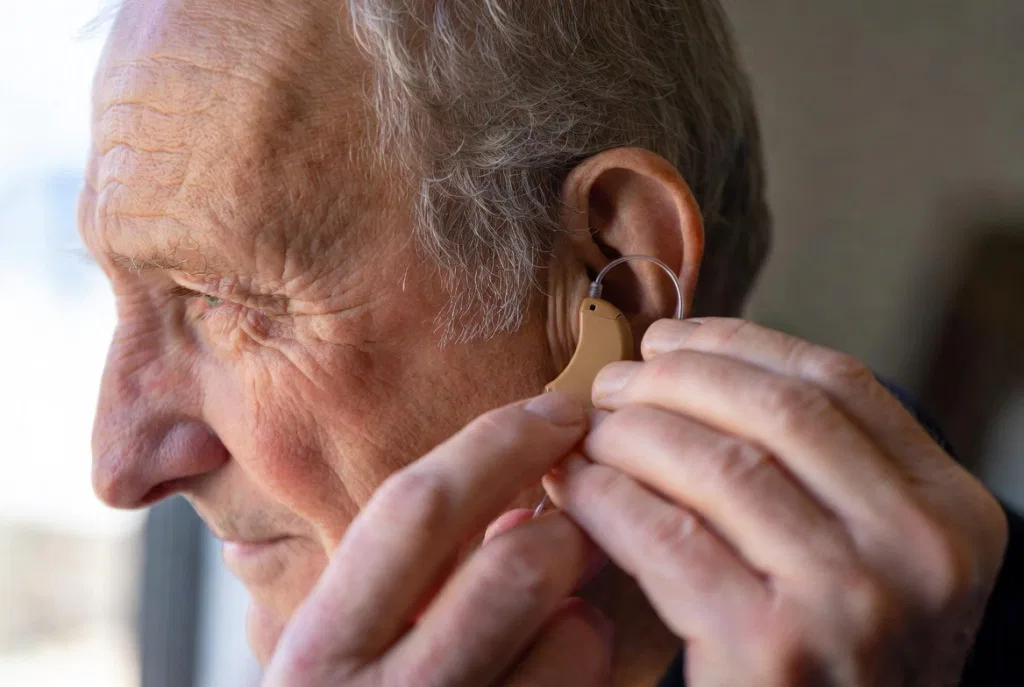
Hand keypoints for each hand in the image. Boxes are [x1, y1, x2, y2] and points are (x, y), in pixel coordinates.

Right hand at [263, 394, 611, 686]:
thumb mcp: (348, 652)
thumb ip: (412, 577)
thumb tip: (518, 508)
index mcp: (319, 650)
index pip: (419, 505)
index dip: (498, 440)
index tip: (557, 408)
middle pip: (519, 561)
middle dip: (566, 524)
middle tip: (573, 518)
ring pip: (579, 630)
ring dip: (585, 602)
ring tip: (561, 609)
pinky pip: (593, 685)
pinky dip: (596, 659)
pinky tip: (569, 656)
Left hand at [543, 318, 1007, 685]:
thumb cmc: (836, 657)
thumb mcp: (870, 557)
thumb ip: (817, 471)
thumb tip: (694, 369)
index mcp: (950, 510)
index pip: (838, 383)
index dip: (739, 343)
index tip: (670, 338)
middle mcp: (921, 549)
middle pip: (776, 411)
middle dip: (675, 380)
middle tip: (613, 382)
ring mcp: (855, 600)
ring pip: (718, 464)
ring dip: (631, 435)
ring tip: (589, 434)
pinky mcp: (777, 648)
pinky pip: (668, 537)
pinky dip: (607, 499)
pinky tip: (576, 488)